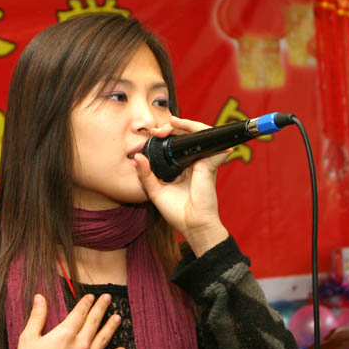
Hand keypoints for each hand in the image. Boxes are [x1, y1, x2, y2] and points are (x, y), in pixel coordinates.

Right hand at [3, 293, 124, 348]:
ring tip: (118, 317)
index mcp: (65, 334)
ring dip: (111, 327)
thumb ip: (37, 316)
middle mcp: (80, 344)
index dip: (86, 303)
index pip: (80, 313)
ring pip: (103, 339)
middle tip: (108, 298)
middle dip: (101, 308)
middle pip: (94, 322)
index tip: (91, 296)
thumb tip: (39, 297)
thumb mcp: (28, 337)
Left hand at [134, 115, 228, 255]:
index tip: (152, 134)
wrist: (192, 225)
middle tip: (159, 130)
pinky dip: (205, 133)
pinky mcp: (209, 165)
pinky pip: (212, 144)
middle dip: (175, 126)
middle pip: (188, 135)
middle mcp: (193, 162)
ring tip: (174, 123)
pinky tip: (190, 130)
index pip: (176, 143)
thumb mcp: (155, 191)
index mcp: (182, 167)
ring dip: (188, 124)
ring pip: (201, 134)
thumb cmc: (177, 212)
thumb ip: (145, 174)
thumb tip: (136, 157)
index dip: (166, 135)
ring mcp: (203, 162)